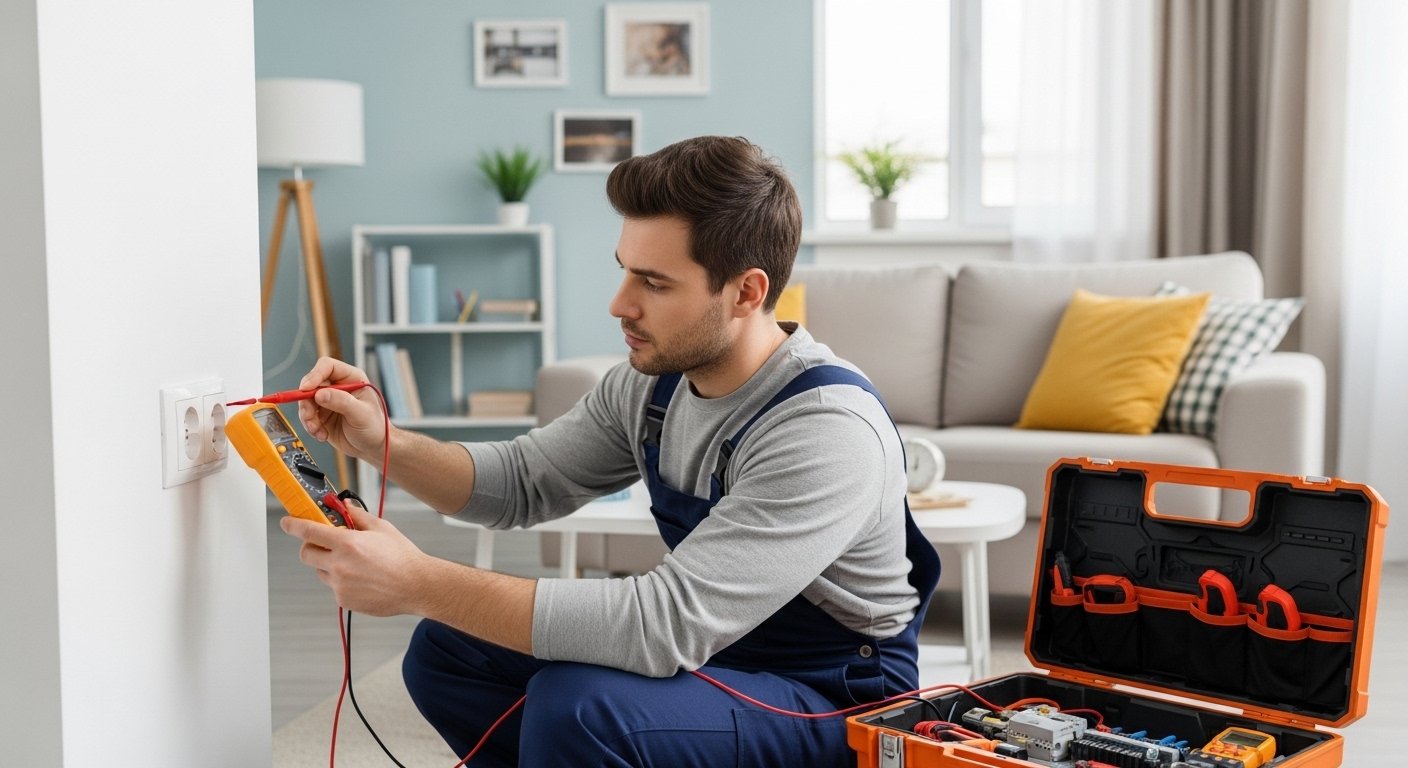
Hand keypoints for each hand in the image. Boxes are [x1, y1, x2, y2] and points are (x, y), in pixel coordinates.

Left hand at [280, 502, 431, 616]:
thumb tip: (343, 507)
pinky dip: (342, 581)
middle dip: (311, 546)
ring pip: (320, 571)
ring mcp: (339, 585)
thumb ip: (358, 516)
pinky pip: (334, 587)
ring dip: (328, 564)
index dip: (293, 525)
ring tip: (355, 564)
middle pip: (306, 554)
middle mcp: (339, 565)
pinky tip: (363, 578)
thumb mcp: (382, 528)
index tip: (287, 522)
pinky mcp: (344, 600)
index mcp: (348, 543)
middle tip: (325, 543)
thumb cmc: (402, 557)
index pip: (309, 531)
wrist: (416, 586)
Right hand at [297, 357, 387, 461]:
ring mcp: (328, 401)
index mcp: (351, 378)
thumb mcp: (361, 414)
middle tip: (309, 416)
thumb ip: (342, 402)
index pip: (327, 367)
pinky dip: (311, 427)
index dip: (314, 375)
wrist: (373, 447)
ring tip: (317, 430)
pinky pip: (307, 417)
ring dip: (307, 417)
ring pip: (306, 402)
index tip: (306, 389)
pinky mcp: (322, 415)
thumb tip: (320, 394)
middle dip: (306, 402)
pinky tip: (322, 435)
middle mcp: (337, 387)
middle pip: (311, 384)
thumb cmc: (375, 427)